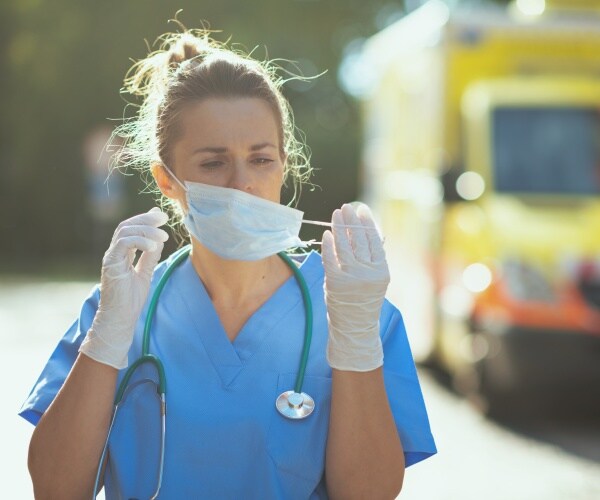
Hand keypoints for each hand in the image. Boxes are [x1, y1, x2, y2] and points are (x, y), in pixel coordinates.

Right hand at [79, 208, 169, 368]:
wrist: (121, 318)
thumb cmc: (131, 300)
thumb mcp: (146, 273)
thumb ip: (150, 256)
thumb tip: (159, 239)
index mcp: (122, 254)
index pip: (131, 229)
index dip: (146, 219)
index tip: (162, 217)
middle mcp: (114, 253)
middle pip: (127, 225)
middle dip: (146, 219)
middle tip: (164, 219)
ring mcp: (111, 257)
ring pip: (124, 231)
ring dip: (146, 230)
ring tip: (163, 236)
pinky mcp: (110, 264)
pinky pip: (123, 243)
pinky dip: (140, 241)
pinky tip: (153, 247)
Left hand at [322, 204, 389, 370]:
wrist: (355, 327)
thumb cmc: (365, 301)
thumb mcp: (376, 280)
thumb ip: (372, 258)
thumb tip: (364, 231)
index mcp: (382, 270)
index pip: (375, 240)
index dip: (368, 223)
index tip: (363, 210)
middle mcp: (368, 273)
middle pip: (359, 240)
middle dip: (352, 220)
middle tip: (346, 207)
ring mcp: (351, 277)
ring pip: (344, 245)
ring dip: (340, 227)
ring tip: (337, 214)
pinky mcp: (335, 282)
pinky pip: (330, 258)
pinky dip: (328, 244)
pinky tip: (327, 234)